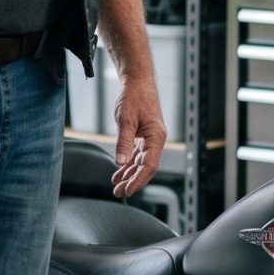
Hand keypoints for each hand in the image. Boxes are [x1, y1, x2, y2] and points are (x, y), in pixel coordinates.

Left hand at [111, 67, 166, 196]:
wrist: (137, 81)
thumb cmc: (134, 97)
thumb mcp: (126, 120)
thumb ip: (124, 142)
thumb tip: (120, 163)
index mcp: (156, 137)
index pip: (149, 166)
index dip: (138, 180)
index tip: (127, 190)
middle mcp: (156, 140)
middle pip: (146, 167)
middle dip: (132, 181)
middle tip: (118, 192)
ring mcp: (150, 138)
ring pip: (141, 163)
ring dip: (129, 174)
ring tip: (117, 186)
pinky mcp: (143, 135)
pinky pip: (137, 154)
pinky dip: (128, 164)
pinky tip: (119, 172)